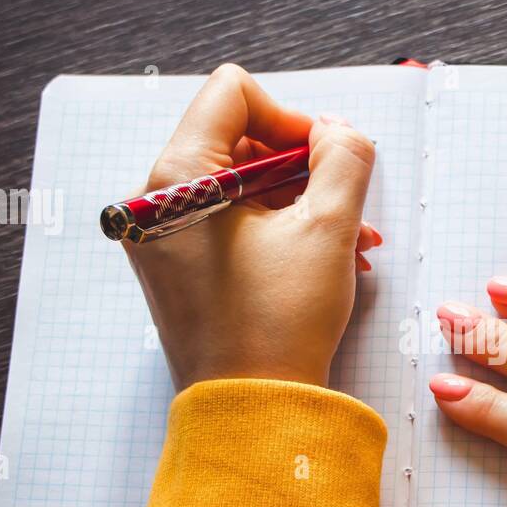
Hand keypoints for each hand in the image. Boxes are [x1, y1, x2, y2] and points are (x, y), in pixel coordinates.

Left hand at [123, 64, 379, 389]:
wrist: (251, 412)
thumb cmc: (278, 327)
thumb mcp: (328, 228)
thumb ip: (345, 157)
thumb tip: (337, 131)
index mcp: (177, 179)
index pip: (234, 94)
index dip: (292, 117)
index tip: (328, 159)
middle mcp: (156, 201)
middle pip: (238, 139)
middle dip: (303, 168)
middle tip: (348, 207)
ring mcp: (163, 237)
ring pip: (241, 184)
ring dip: (301, 202)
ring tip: (351, 241)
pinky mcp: (179, 268)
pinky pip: (231, 222)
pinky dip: (279, 229)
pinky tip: (326, 259)